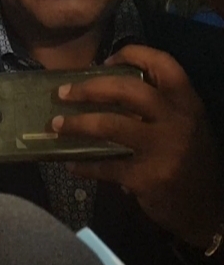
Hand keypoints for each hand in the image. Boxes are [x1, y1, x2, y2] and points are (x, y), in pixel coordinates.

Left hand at [52, 45, 223, 247]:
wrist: (207, 209)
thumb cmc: (189, 161)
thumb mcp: (185, 127)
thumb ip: (158, 109)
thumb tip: (104, 91)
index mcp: (187, 104)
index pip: (164, 65)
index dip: (132, 55)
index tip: (104, 61)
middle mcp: (177, 121)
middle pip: (127, 90)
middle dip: (89, 88)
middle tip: (62, 93)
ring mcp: (162, 149)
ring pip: (109, 125)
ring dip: (77, 123)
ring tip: (56, 125)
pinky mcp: (146, 176)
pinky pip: (105, 165)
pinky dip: (83, 165)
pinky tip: (70, 164)